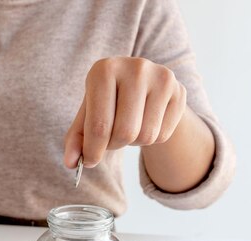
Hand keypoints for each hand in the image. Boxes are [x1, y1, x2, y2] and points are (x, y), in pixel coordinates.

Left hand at [64, 57, 186, 167]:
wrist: (143, 87)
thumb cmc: (108, 103)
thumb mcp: (87, 115)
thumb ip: (76, 139)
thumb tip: (71, 163)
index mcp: (103, 69)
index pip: (99, 125)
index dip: (93, 151)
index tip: (89, 161)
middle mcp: (135, 68)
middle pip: (124, 132)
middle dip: (114, 145)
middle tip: (110, 140)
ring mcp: (161, 77)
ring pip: (146, 136)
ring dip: (133, 142)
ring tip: (128, 127)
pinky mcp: (180, 91)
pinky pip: (163, 135)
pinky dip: (151, 139)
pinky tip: (146, 123)